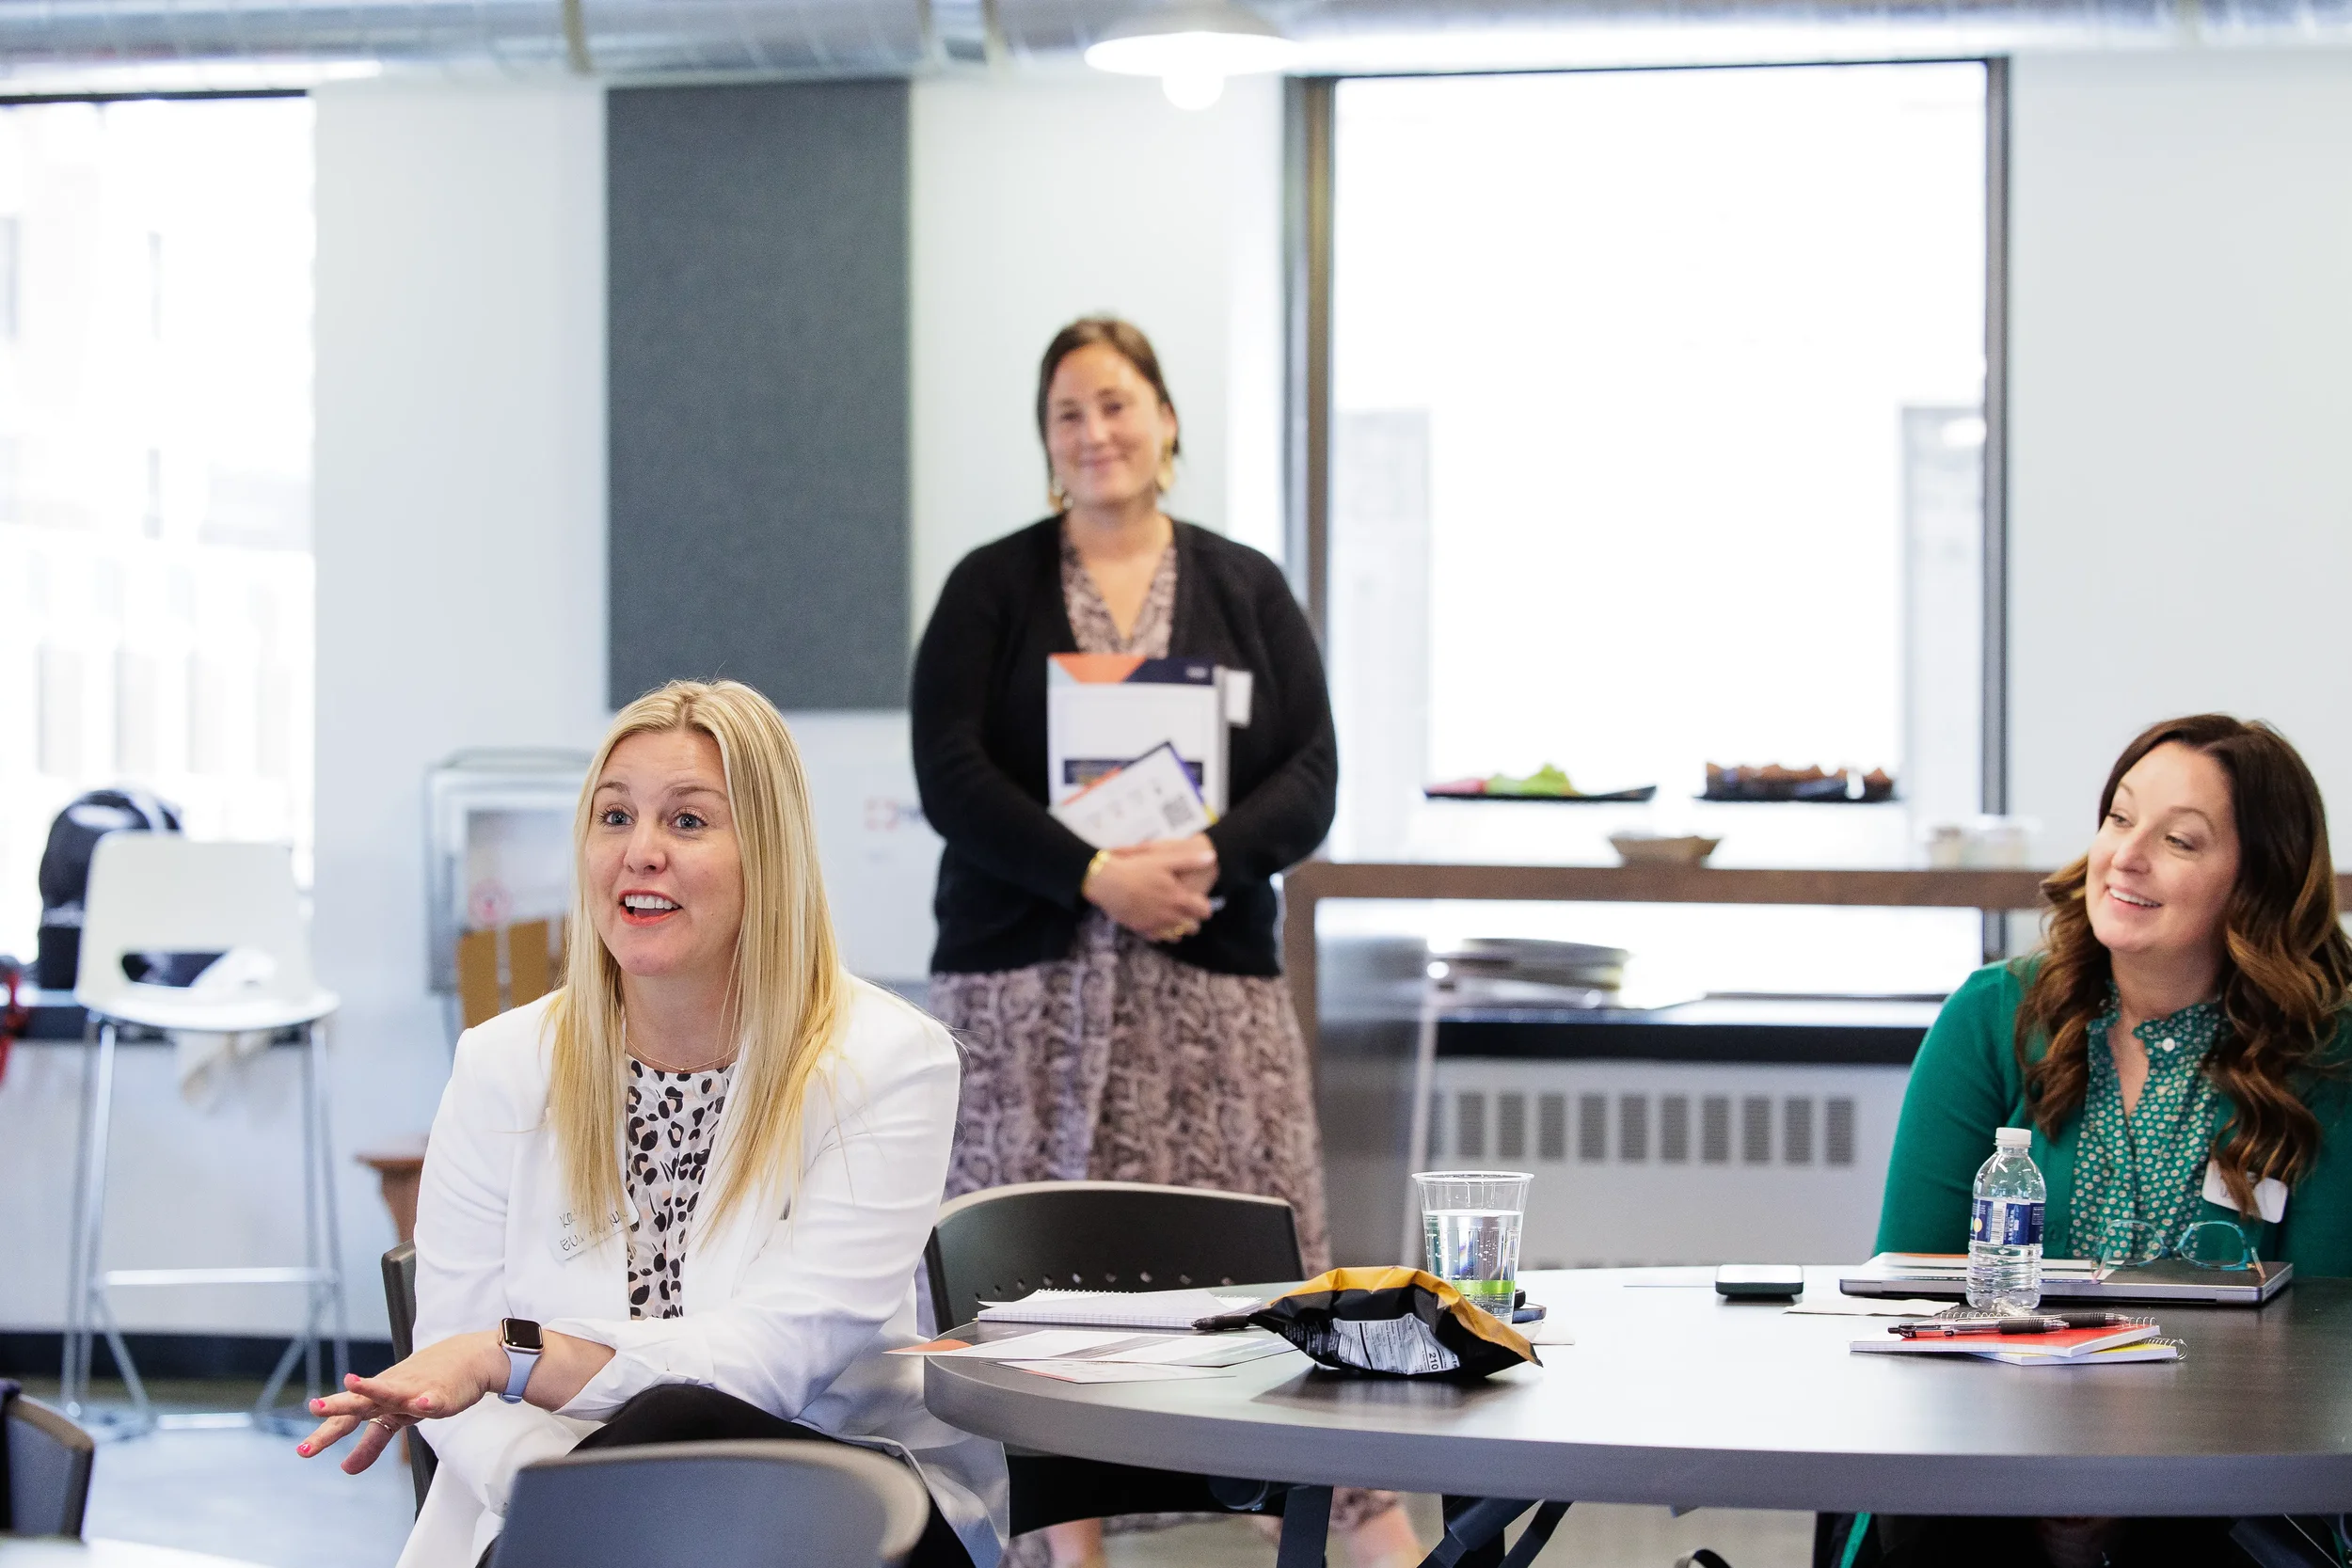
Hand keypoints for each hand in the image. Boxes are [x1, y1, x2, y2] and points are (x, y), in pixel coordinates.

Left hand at [295, 1330, 502, 1473]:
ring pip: (391, 1391)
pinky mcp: (440, 1393)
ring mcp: (414, 1391)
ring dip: (373, 1388)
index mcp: (377, 1401)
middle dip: (339, 1405)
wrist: (467, 1359)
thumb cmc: (425, 1387)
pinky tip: (422, 1404)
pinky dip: (427, 1401)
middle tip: (315, 1406)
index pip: (347, 1420)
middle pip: (361, 1402)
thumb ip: (370, 1443)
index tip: (303, 1451)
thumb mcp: (395, 1418)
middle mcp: (390, 1392)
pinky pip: (433, 1399)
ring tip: (353, 1383)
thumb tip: (346, 1469)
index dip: (326, 1434)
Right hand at [1083, 838, 1215, 942]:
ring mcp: (1155, 925)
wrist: (1108, 883)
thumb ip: (1189, 860)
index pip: (1203, 911)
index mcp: (1178, 899)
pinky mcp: (1141, 930)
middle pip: (1192, 927)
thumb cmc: (1136, 869)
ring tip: (1174, 918)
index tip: (1201, 904)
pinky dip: (1161, 934)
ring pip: (1176, 936)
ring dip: (1178, 929)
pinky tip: (1158, 924)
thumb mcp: (1164, 860)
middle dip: (1193, 921)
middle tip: (1188, 913)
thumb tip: (1211, 856)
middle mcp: (1170, 916)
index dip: (1204, 908)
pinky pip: (1158, 938)